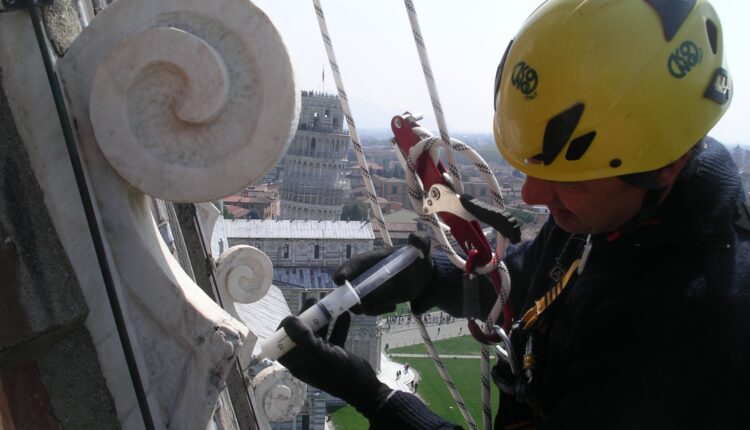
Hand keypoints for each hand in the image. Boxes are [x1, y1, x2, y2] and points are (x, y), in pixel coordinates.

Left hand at [278, 300, 391, 418]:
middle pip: (301, 333)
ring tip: (328, 302)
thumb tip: (287, 319)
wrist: (364, 387)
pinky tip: (345, 315)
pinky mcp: (336, 352)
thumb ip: (302, 337)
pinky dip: (339, 325)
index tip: (294, 314)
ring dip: (324, 317)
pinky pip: (334, 335)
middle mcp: (307, 357)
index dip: (286, 327)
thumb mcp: (320, 354)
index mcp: (297, 362)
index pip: (283, 342)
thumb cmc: (339, 373)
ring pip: (318, 332)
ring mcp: (322, 354)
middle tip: (313, 301)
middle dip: (307, 316)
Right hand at [334, 233, 434, 314]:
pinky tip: (394, 306)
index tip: (340, 280)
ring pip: (358, 302)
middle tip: (361, 306)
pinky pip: (369, 309)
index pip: (354, 264)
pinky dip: (378, 310)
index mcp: (372, 259)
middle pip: (348, 287)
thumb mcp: (422, 248)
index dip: (345, 271)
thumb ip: (420, 241)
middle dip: (350, 298)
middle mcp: (366, 274)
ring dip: (370, 307)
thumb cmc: (419, 260)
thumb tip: (415, 237)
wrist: (426, 278)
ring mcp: (370, 289)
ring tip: (391, 305)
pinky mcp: (376, 301)